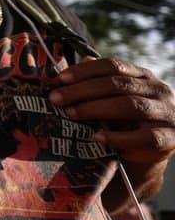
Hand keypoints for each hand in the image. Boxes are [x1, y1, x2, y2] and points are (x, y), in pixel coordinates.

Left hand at [50, 58, 174, 164]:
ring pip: (131, 105)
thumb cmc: (124, 121)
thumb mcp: (109, 100)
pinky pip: (146, 137)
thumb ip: (93, 85)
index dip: (85, 71)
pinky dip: (120, 138)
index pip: (113, 66)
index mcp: (142, 76)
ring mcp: (168, 113)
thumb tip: (64, 75)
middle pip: (118, 84)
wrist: (149, 153)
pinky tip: (97, 137)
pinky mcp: (172, 137)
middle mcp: (158, 90)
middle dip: (83, 90)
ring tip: (71, 114)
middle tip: (56, 98)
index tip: (59, 79)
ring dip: (97, 109)